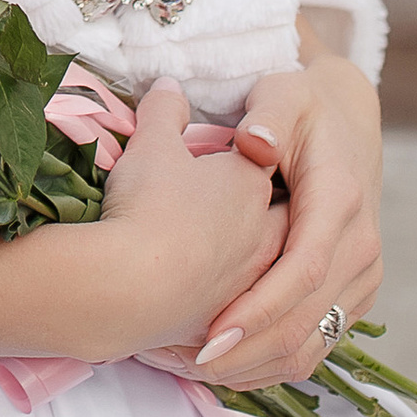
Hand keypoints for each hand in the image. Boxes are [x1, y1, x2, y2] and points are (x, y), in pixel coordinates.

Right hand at [87, 81, 286, 363]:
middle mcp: (267, 239)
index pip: (268, 171)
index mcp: (254, 189)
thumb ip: (164, 110)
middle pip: (285, 230)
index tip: (235, 165)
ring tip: (242, 283)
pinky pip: (257, 330)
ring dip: (264, 284)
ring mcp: (254, 286)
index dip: (254, 166)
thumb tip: (169, 86)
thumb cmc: (149, 204)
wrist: (130, 284)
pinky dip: (249, 328)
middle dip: (277, 228)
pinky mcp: (237, 327)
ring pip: (274, 283)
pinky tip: (227, 327)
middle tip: (249, 223)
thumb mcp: (152, 143)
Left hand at [156, 50, 384, 392]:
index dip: (256, 310)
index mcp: (341, 202)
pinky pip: (316, 347)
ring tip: (193, 370)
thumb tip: (255, 142)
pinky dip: (270, 363)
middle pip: (305, 322)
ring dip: (255, 366)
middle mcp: (362, 249)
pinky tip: (222, 366)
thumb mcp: (284, 94)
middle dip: (246, 351)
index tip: (209, 335)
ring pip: (313, 346)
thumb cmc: (303, 105)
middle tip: (186, 364)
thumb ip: (268, 117)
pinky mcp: (353, 296)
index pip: (302, 271)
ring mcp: (363, 278)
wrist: (348, 119)